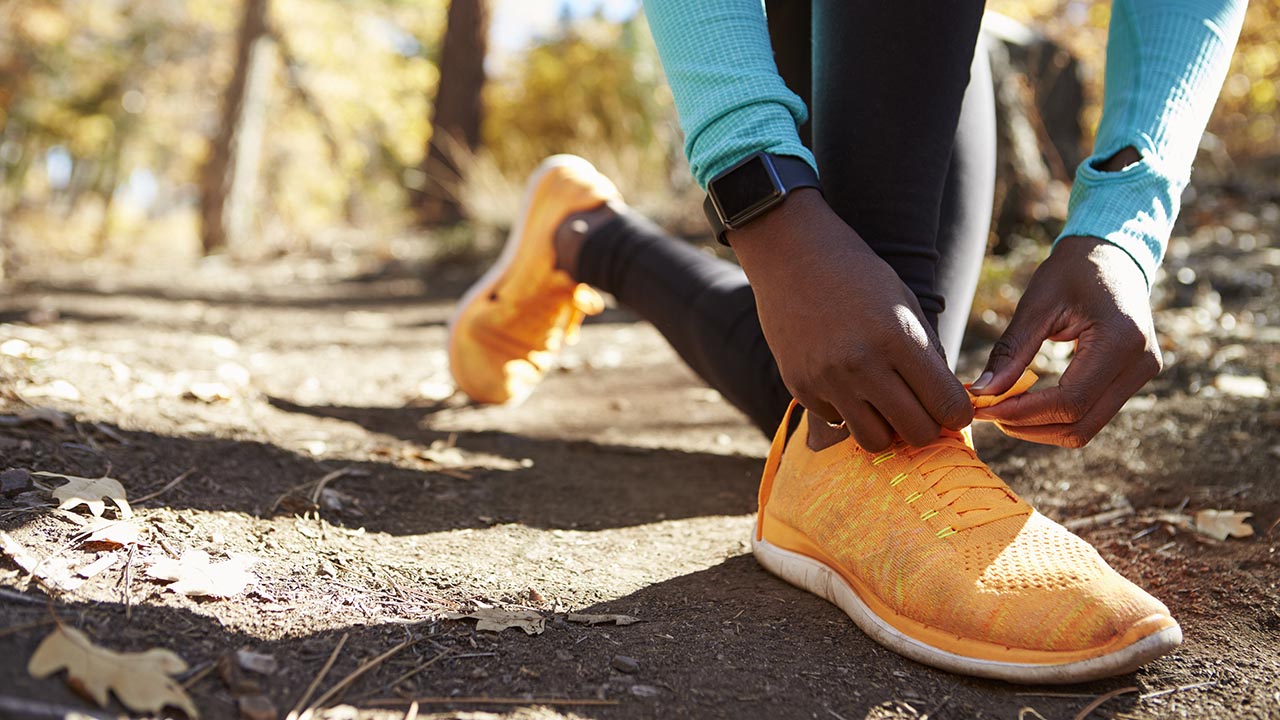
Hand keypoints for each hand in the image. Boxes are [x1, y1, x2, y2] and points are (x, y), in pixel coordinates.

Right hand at [730, 189, 972, 450]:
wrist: (791, 255)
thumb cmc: (858, 274)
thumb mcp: (905, 303)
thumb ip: (927, 354)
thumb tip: (948, 405)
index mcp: (899, 338)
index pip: (947, 405)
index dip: (957, 414)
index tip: (951, 409)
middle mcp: (863, 364)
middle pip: (916, 433)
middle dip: (927, 427)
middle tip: (921, 411)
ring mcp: (828, 379)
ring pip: (875, 441)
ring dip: (887, 429)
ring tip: (885, 405)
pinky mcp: (801, 387)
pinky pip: (838, 422)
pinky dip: (849, 412)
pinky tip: (846, 384)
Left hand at [970, 236, 1160, 446]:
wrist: (1113, 254)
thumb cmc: (1072, 271)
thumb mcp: (1037, 304)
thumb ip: (1011, 350)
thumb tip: (982, 392)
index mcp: (1120, 340)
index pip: (1070, 401)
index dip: (1023, 413)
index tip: (984, 408)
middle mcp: (1140, 364)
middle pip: (1080, 425)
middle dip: (1028, 427)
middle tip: (987, 412)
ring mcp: (1142, 374)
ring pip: (1086, 427)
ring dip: (1040, 427)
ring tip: (1002, 407)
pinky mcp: (1133, 379)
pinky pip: (1091, 414)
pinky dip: (1055, 416)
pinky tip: (1025, 402)